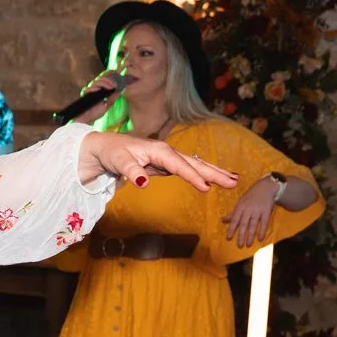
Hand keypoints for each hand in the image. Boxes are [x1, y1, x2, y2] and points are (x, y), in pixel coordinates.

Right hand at [73, 73, 122, 120]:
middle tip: (114, 85)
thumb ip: (112, 98)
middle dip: (108, 80)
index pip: (103, 80)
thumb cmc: (95, 113)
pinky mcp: (84, 95)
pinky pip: (88, 89)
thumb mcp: (107, 105)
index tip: (116, 82)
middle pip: (100, 79)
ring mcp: (89, 91)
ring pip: (95, 82)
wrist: (87, 119)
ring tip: (110, 87)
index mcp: (99, 90)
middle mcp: (94, 89)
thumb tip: (119, 92)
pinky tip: (98, 89)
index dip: (109, 78)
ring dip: (103, 83)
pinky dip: (93, 88)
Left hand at [80, 130, 237, 193]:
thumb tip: (143, 183)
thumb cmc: (111, 153)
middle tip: (234, 181)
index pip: (180, 165)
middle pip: (194, 163)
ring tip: (233, 179)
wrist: (103, 149)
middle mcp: (167, 152)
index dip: (193, 176)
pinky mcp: (165, 165)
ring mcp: (167, 158)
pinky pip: (188, 169)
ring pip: (195, 165)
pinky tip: (212, 178)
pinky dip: (201, 173)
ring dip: (213, 172)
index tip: (207, 188)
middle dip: (214, 172)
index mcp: (159, 150)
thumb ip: (132, 171)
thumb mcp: (118, 162)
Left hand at [225, 177, 280, 245]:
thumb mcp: (240, 203)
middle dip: (241, 235)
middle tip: (239, 245)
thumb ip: (233, 213)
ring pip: (253, 225)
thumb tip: (222, 220)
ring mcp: (257, 211)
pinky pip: (264, 223)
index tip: (228, 238)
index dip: (231, 229)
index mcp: (240, 207)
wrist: (265, 187)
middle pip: (243, 224)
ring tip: (248, 244)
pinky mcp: (266, 212)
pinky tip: (260, 238)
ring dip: (250, 235)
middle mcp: (248, 210)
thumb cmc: (250, 196)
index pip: (235, 220)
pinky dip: (262, 231)